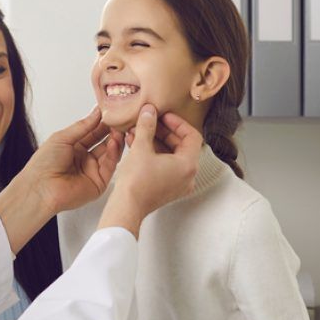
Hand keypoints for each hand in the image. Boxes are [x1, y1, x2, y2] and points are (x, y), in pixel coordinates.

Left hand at [22, 106, 124, 213]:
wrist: (41, 188)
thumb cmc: (44, 164)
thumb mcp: (63, 137)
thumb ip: (82, 126)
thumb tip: (96, 113)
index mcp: (73, 148)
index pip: (93, 133)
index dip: (102, 123)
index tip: (111, 111)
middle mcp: (83, 159)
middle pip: (103, 143)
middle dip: (112, 131)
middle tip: (120, 119)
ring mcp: (92, 171)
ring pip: (109, 154)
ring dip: (115, 140)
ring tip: (119, 129)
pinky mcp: (99, 183)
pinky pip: (110, 167)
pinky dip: (114, 154)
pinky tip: (115, 142)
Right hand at [98, 105, 201, 236]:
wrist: (126, 207)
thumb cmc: (136, 183)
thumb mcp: (141, 148)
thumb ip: (147, 126)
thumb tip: (149, 112)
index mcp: (188, 165)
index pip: (192, 136)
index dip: (177, 123)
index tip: (164, 116)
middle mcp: (187, 176)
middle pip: (182, 146)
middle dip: (164, 132)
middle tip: (150, 122)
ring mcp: (178, 184)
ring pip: (172, 156)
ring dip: (156, 142)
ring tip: (139, 132)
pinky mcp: (168, 189)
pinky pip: (165, 166)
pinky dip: (154, 154)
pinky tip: (137, 145)